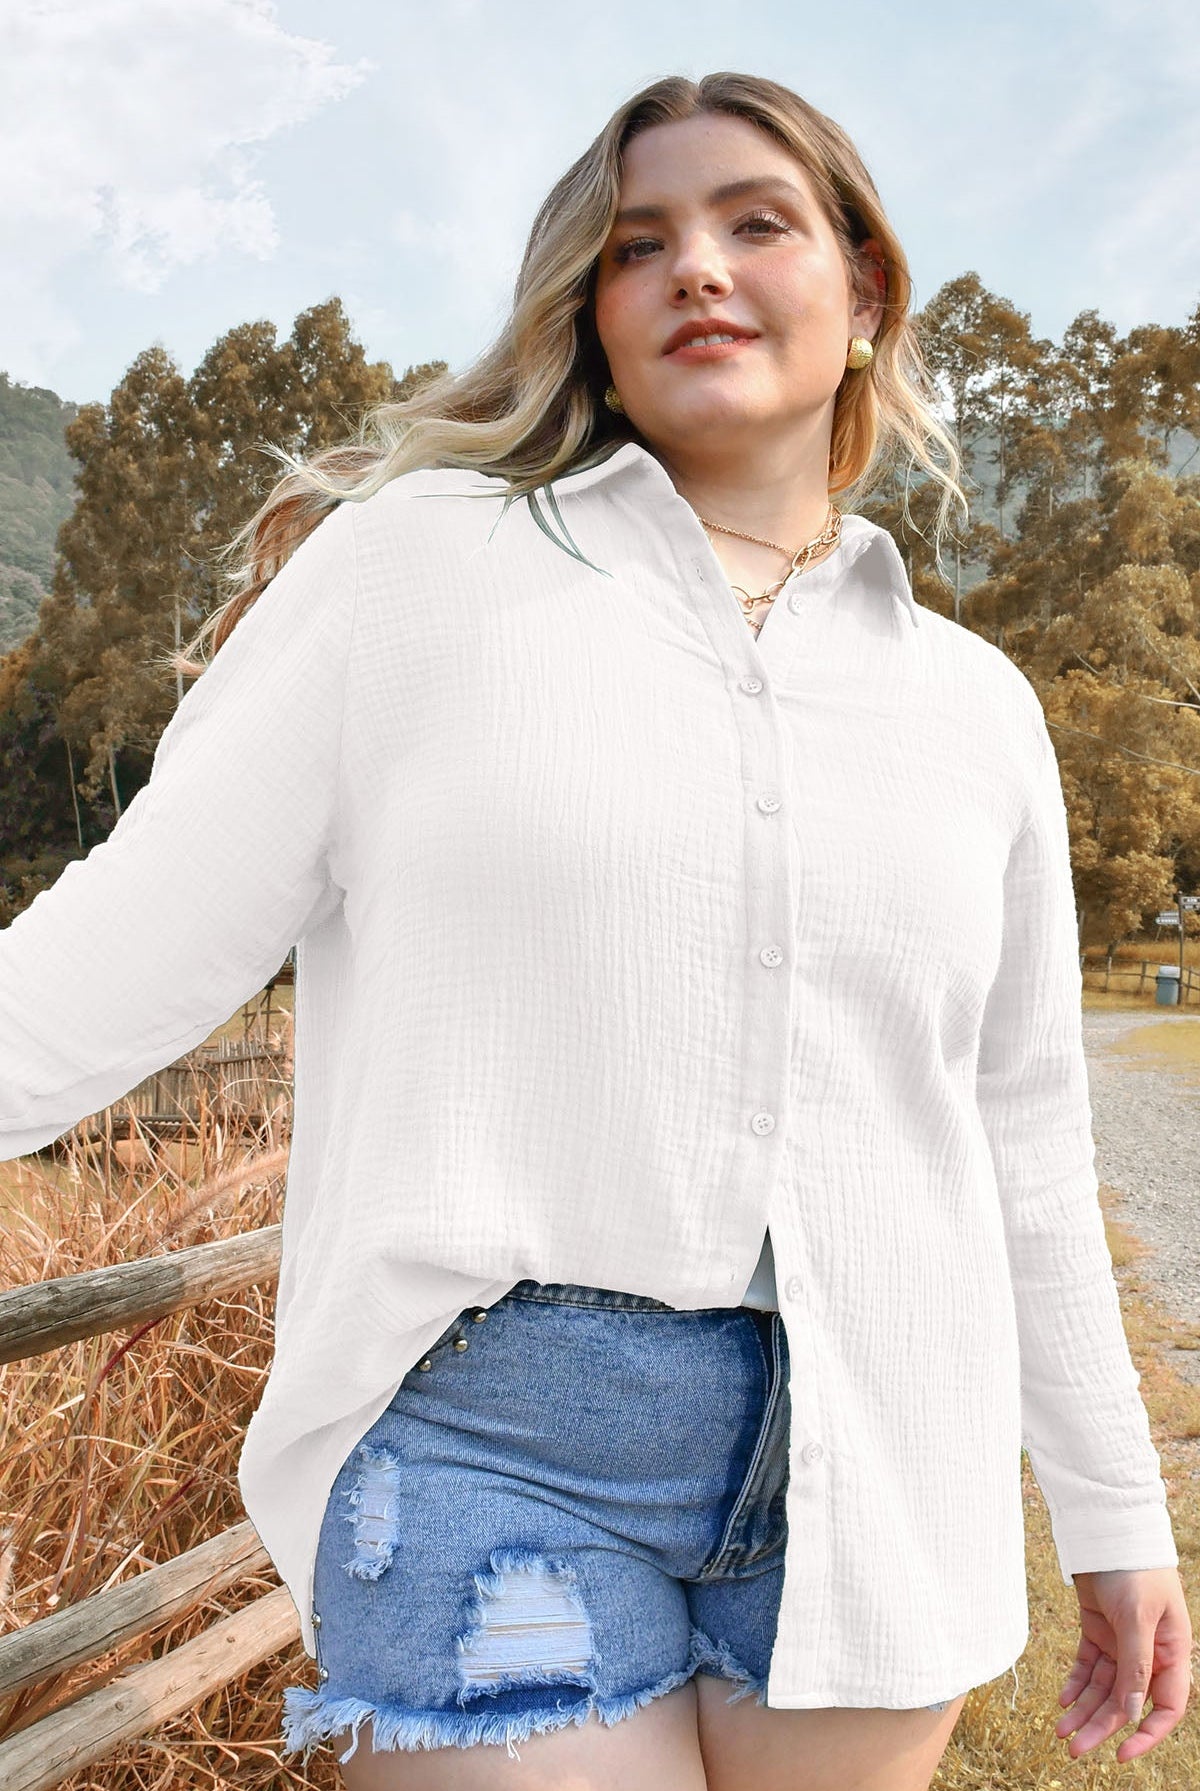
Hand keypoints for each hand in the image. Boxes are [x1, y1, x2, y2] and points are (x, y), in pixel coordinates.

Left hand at [1056, 1567, 1191, 1762]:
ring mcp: (1121, 1641)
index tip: (1122, 1754)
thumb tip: (1132, 1713)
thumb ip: (1136, 1664)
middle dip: (1100, 1726)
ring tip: (1060, 1729)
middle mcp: (1148, 1652)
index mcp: (1171, 1652)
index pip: (1167, 1706)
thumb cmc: (1133, 1568)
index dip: (1147, 1733)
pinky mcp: (1097, 1628)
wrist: (1107, 1527)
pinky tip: (1062, 1700)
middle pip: (1125, 1701)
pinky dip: (1075, 1682)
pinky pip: (1087, 1665)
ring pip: (1104, 1687)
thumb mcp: (1136, 1616)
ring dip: (1083, 1709)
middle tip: (1072, 1748)